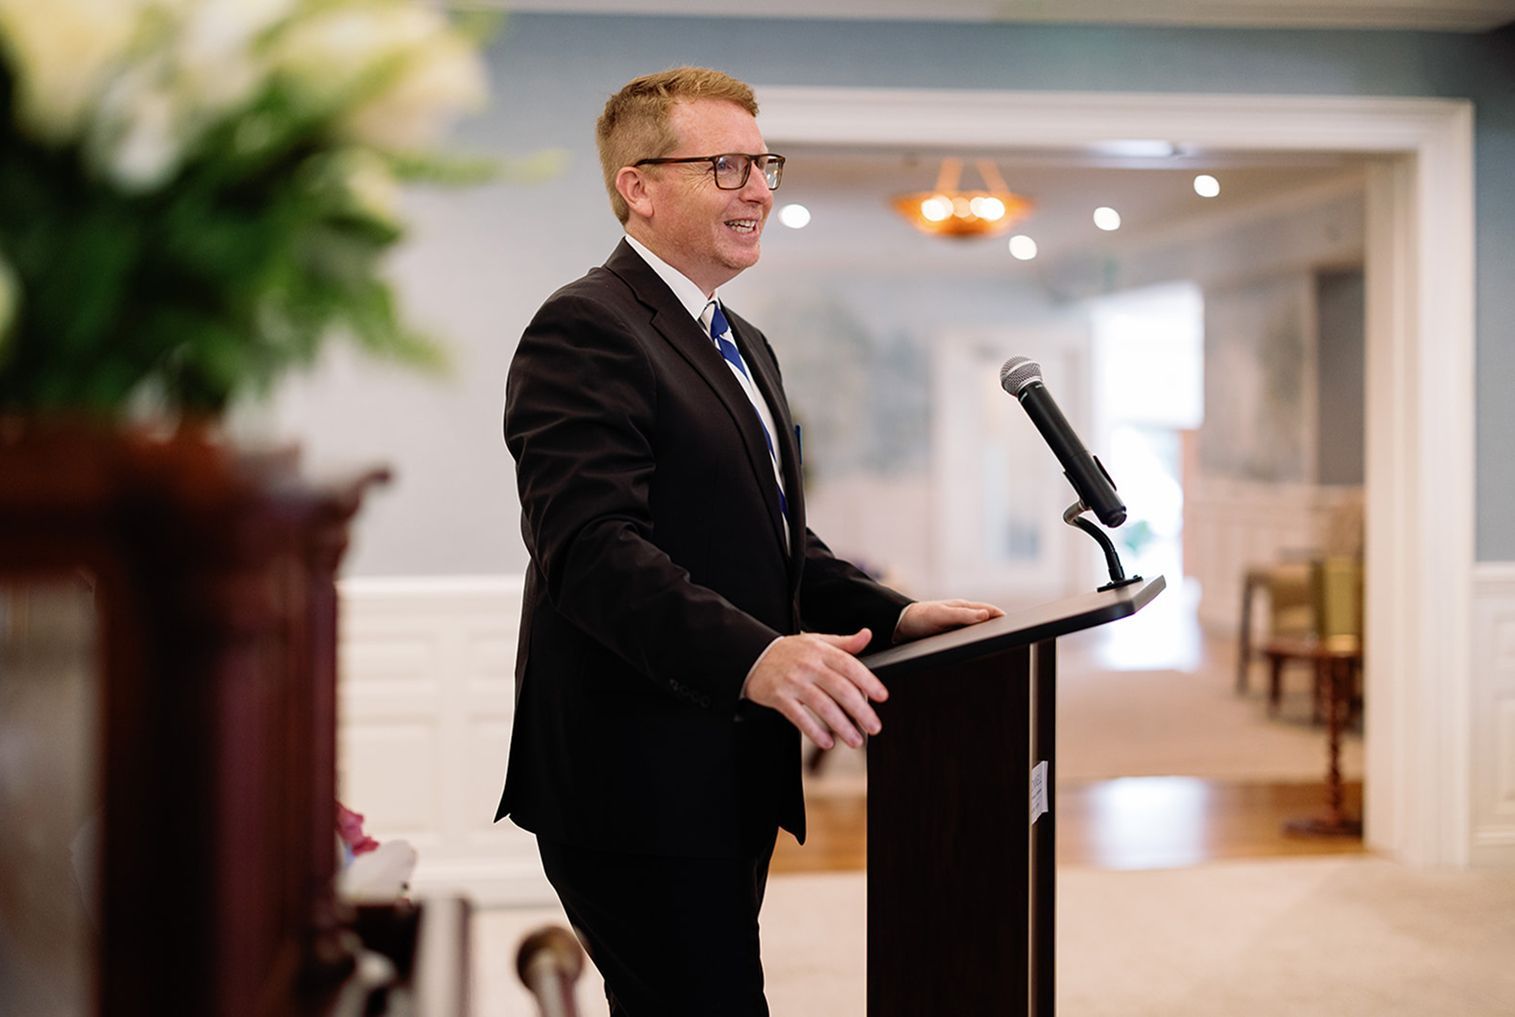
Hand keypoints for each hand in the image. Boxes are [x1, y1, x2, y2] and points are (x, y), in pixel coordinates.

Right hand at [743, 629, 886, 749]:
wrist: (752, 655)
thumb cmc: (788, 652)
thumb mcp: (815, 641)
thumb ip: (843, 643)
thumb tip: (867, 635)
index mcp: (820, 651)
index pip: (849, 665)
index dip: (868, 681)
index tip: (882, 697)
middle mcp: (808, 665)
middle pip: (840, 689)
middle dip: (860, 711)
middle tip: (874, 727)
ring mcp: (793, 682)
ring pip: (822, 706)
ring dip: (841, 726)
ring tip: (855, 740)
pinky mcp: (778, 697)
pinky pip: (799, 717)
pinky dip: (814, 731)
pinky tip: (827, 742)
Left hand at [894, 599, 1003, 641]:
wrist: (900, 623)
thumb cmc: (921, 616)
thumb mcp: (942, 615)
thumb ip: (963, 615)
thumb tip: (986, 615)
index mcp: (963, 606)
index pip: (990, 610)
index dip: (1002, 617)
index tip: (1017, 626)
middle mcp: (962, 614)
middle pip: (986, 620)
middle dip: (999, 627)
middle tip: (1012, 638)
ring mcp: (957, 623)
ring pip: (978, 629)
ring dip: (987, 634)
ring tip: (999, 645)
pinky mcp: (950, 633)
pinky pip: (967, 637)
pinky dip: (975, 640)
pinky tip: (978, 649)